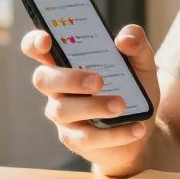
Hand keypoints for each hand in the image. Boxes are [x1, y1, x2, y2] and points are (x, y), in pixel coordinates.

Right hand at [21, 25, 160, 174]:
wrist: (144, 127)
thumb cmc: (134, 89)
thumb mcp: (142, 62)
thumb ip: (137, 43)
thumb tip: (124, 39)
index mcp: (68, 61)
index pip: (38, 48)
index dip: (35, 42)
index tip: (47, 40)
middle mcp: (58, 87)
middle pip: (44, 79)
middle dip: (69, 79)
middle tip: (98, 81)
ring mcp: (63, 115)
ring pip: (63, 110)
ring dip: (93, 107)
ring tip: (121, 105)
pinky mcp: (75, 140)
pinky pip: (86, 137)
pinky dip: (114, 133)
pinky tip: (137, 128)